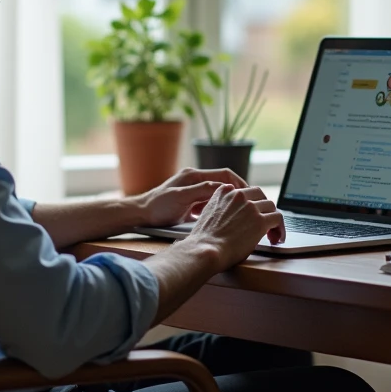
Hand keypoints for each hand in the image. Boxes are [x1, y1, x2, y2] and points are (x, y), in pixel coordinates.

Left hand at [132, 167, 247, 227]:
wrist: (141, 214)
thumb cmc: (157, 206)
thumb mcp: (181, 197)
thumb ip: (201, 191)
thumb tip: (223, 188)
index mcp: (193, 176)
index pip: (224, 174)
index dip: (239, 183)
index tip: (250, 194)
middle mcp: (194, 180)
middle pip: (222, 183)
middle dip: (237, 193)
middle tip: (249, 204)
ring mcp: (192, 191)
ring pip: (217, 194)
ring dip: (227, 201)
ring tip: (239, 211)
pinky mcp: (189, 202)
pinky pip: (209, 202)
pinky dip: (217, 208)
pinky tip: (221, 217)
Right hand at [186, 185, 284, 270]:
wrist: (205, 249)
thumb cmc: (204, 239)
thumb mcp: (209, 214)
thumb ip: (223, 208)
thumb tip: (235, 217)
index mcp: (224, 192)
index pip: (245, 192)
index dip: (251, 204)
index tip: (252, 214)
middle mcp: (238, 195)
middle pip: (260, 195)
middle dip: (263, 208)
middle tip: (265, 222)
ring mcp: (250, 207)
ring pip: (271, 206)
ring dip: (272, 219)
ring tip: (272, 234)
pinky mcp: (260, 221)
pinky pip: (278, 218)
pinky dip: (280, 228)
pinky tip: (277, 238)